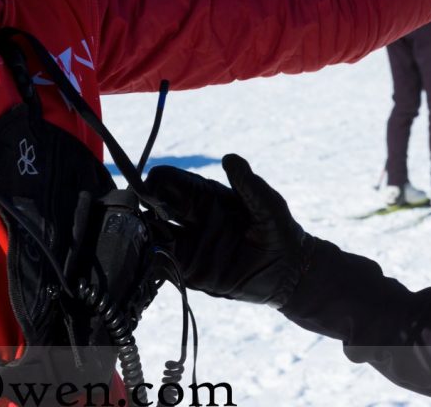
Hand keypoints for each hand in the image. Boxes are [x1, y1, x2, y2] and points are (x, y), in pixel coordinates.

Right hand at [144, 154, 311, 306]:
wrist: (289, 271)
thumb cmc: (280, 231)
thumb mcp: (268, 205)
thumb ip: (249, 184)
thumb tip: (229, 158)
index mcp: (204, 196)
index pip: (169, 183)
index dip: (155, 184)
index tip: (152, 192)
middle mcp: (191, 219)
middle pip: (154, 208)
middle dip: (143, 210)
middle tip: (145, 217)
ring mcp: (189, 245)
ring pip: (153, 236)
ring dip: (143, 237)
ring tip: (142, 239)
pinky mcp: (191, 272)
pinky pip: (163, 265)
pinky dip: (152, 262)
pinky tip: (151, 260)